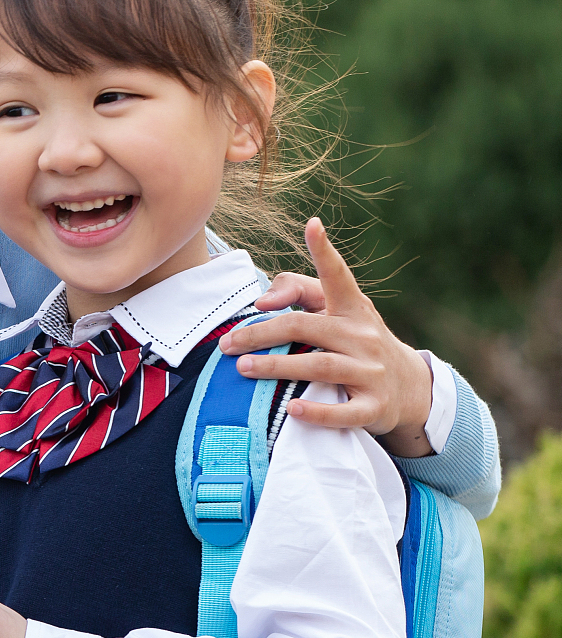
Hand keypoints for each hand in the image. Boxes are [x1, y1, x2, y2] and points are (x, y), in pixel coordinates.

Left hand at [220, 217, 434, 455]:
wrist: (409, 389)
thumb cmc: (356, 342)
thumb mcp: (337, 311)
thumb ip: (297, 291)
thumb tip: (261, 300)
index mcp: (351, 308)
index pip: (337, 276)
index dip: (324, 251)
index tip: (313, 225)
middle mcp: (363, 335)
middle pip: (306, 327)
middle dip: (262, 334)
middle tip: (228, 344)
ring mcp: (371, 371)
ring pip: (321, 365)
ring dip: (278, 366)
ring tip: (243, 368)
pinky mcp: (374, 406)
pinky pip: (345, 411)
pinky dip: (318, 412)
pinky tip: (292, 410)